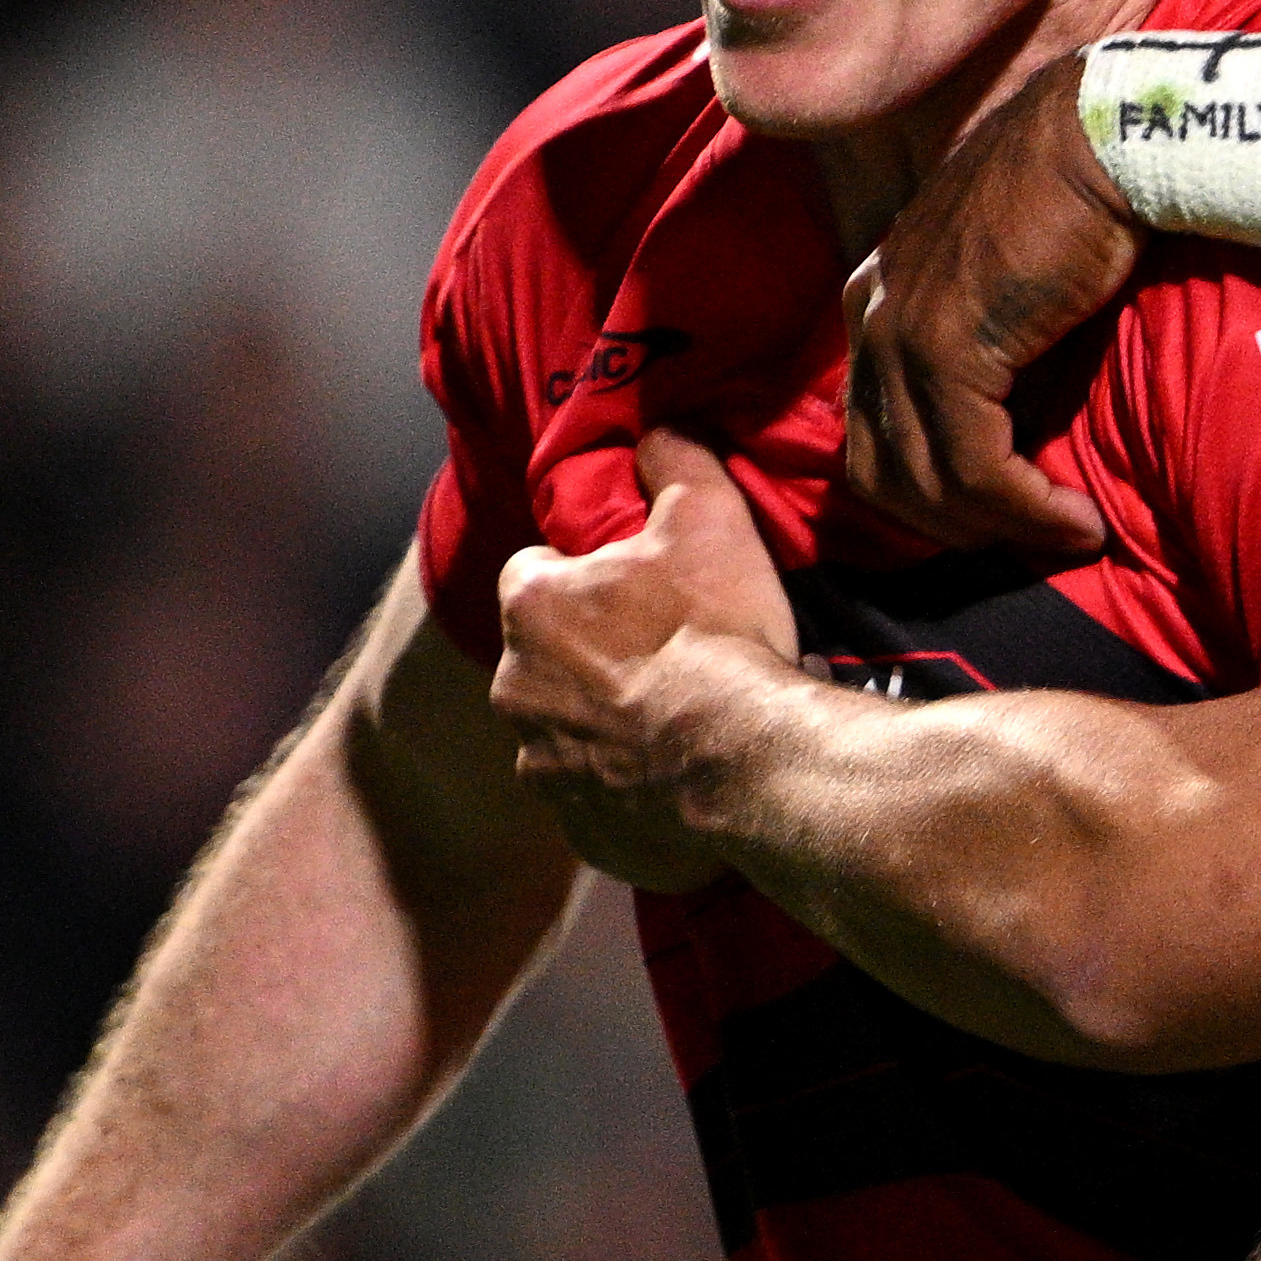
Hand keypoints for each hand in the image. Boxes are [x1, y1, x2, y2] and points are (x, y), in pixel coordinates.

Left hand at [494, 433, 801, 886]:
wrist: (746, 763)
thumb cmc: (716, 633)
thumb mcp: (708, 518)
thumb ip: (674, 463)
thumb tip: (658, 431)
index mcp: (530, 607)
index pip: (535, 573)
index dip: (587, 576)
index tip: (637, 587)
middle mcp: (514, 689)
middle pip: (547, 658)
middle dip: (594, 655)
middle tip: (670, 653)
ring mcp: (542, 767)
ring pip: (569, 730)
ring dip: (609, 724)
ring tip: (684, 720)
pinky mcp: (580, 829)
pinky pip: (599, 799)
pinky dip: (630, 788)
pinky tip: (684, 775)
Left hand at [844, 66, 1137, 562]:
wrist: (1102, 138)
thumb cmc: (1078, 192)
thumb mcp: (1008, 272)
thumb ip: (988, 334)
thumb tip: (1020, 414)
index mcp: (878, 296)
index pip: (874, 430)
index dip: (932, 491)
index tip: (1008, 510)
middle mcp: (873, 316)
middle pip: (881, 470)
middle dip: (956, 524)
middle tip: (1034, 537)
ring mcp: (901, 333)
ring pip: (924, 483)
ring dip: (1000, 528)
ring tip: (1069, 532)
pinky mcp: (949, 350)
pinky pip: (975, 468)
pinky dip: (1024, 510)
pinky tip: (1077, 519)